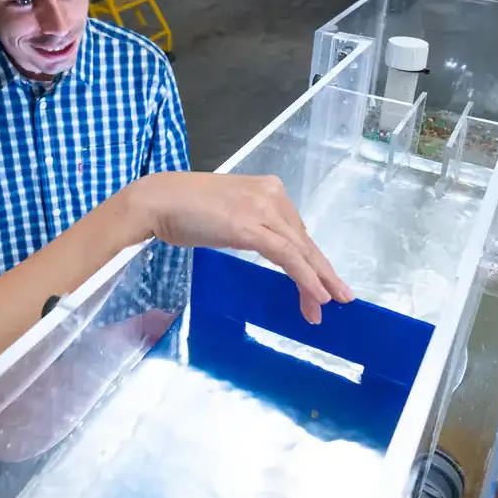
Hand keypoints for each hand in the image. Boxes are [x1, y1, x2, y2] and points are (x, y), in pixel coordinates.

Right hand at [118, 173, 352, 322]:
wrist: (157, 200)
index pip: (297, 231)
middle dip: (322, 274)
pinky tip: (314, 295)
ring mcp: (261, 209)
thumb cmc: (185, 209)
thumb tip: (271, 246)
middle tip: (341, 298)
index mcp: (268, 190)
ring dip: (317, 281)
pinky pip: (286, 256)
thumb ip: (254, 225)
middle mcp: (271, 195)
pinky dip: (304, 277)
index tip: (323, 284)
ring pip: (300, 251)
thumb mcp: (230, 216)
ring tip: (326, 306)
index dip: (313, 261)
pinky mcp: (249, 226)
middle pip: (304, 242)